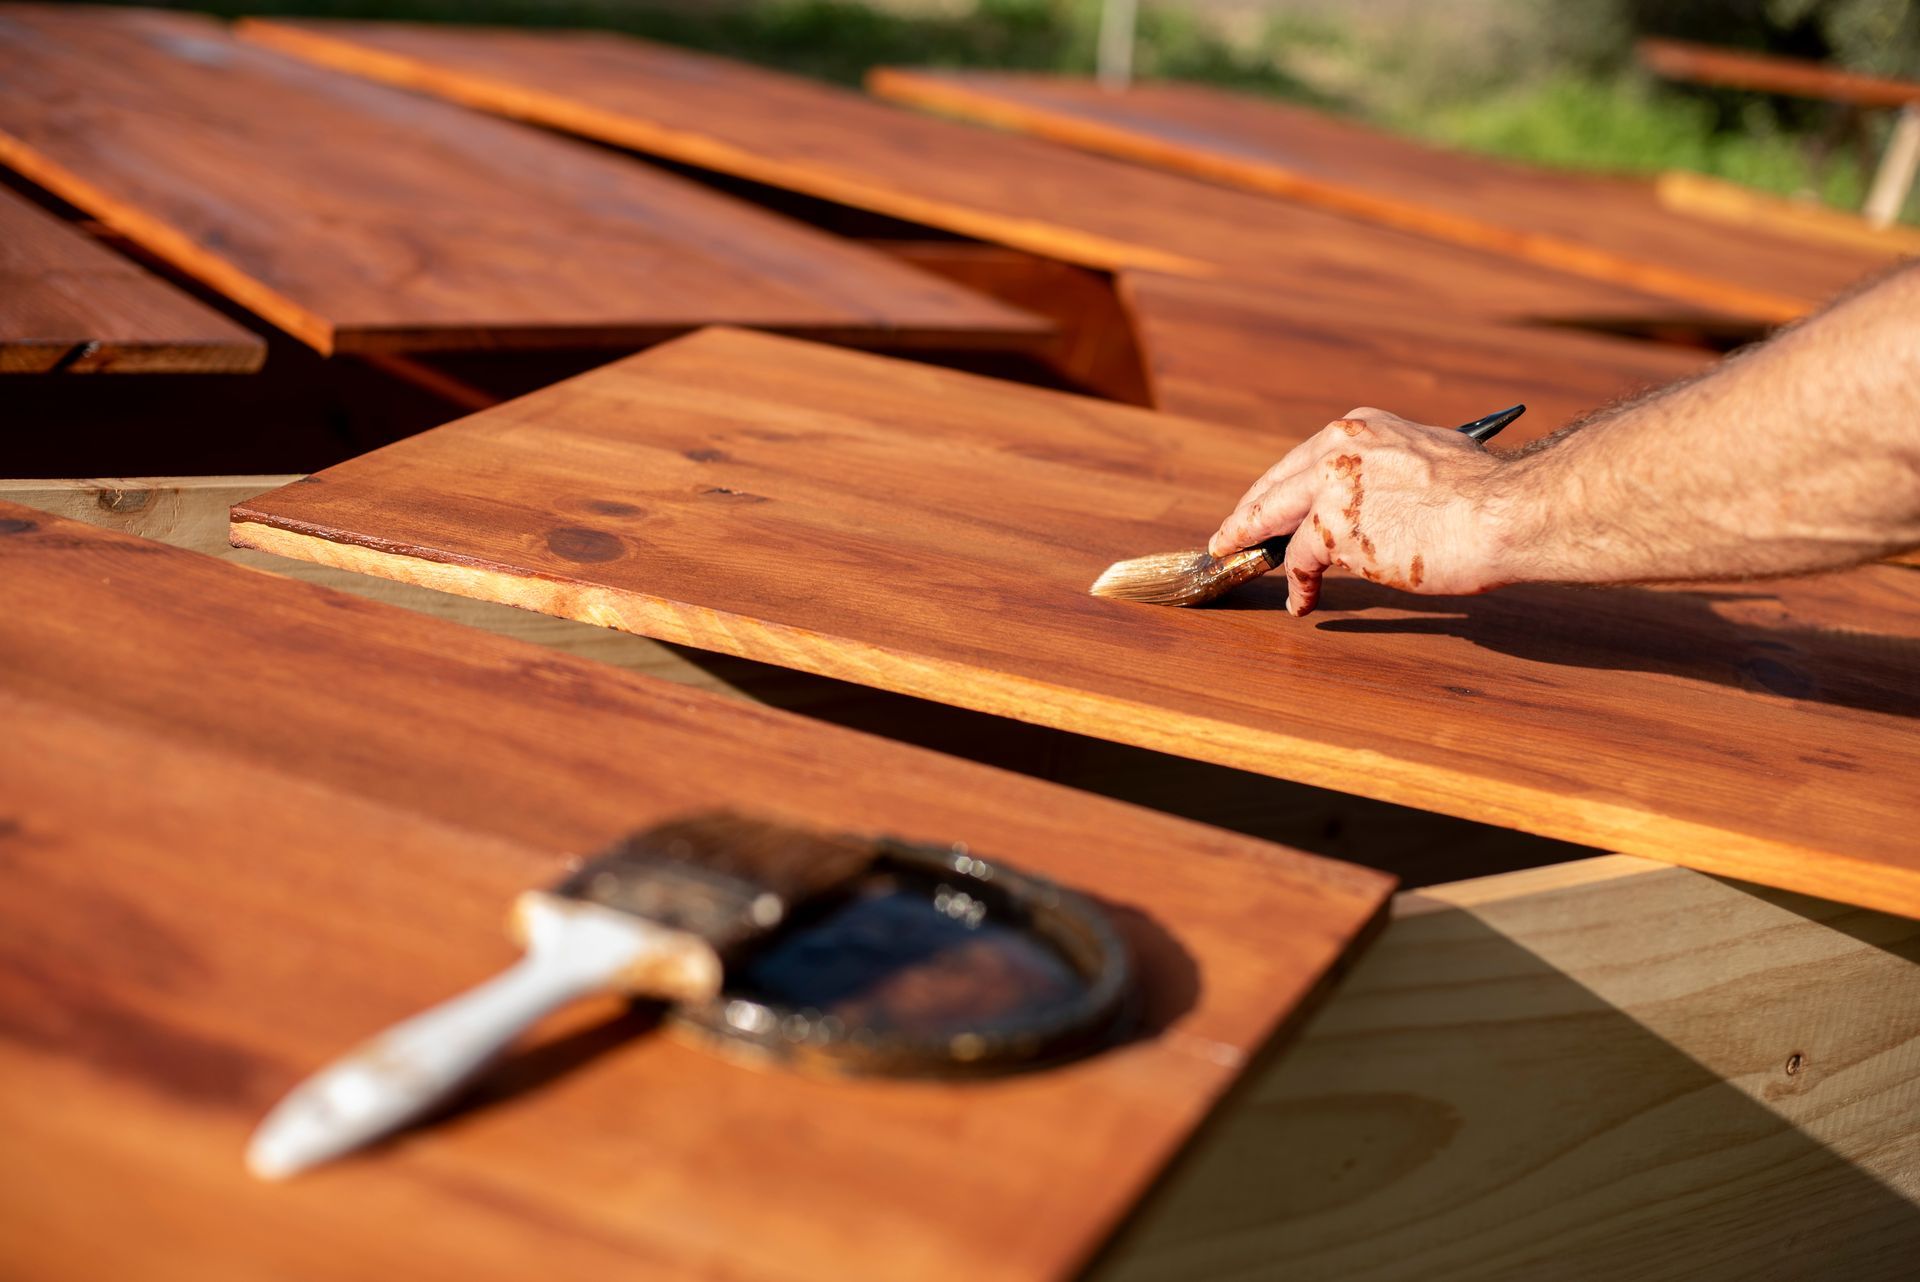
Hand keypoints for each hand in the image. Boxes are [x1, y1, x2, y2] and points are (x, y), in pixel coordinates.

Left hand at [1209, 408, 1510, 615]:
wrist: (1504, 511)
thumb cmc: (1486, 493)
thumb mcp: (1431, 456)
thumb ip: (1393, 469)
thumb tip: (1381, 496)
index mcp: (1363, 427)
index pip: (1304, 458)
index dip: (1280, 487)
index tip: (1266, 503)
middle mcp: (1340, 449)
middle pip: (1275, 485)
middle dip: (1248, 514)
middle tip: (1228, 535)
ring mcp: (1332, 488)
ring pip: (1274, 520)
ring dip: (1254, 546)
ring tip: (1241, 563)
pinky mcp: (1334, 531)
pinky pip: (1300, 561)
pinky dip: (1297, 585)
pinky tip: (1300, 601)